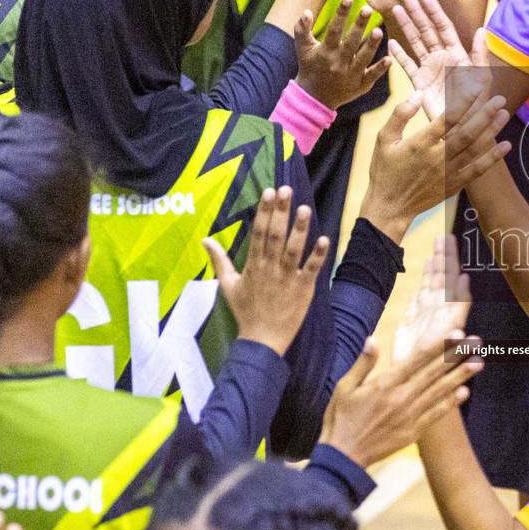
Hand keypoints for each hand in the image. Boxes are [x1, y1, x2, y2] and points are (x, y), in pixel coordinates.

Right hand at [205, 187, 332, 356]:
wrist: (262, 340)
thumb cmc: (246, 311)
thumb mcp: (227, 285)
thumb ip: (219, 260)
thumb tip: (205, 239)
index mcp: (253, 265)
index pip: (258, 232)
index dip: (264, 211)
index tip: (268, 192)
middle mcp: (269, 268)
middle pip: (274, 235)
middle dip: (280, 211)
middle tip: (285, 189)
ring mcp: (287, 278)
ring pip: (293, 249)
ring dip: (299, 229)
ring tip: (304, 208)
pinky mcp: (303, 289)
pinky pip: (311, 269)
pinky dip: (317, 255)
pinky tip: (324, 239)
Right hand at [294, 0, 388, 109]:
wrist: (315, 98)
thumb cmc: (309, 67)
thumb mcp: (302, 49)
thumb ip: (302, 29)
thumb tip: (306, 11)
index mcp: (325, 52)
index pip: (334, 30)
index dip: (341, 14)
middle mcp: (338, 64)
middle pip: (351, 42)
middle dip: (359, 25)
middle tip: (368, 8)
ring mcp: (351, 76)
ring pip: (363, 58)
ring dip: (371, 45)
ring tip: (379, 31)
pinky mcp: (360, 86)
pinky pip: (372, 76)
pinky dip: (380, 69)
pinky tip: (389, 59)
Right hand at [321, 245, 482, 466]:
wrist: (344, 456)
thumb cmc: (341, 419)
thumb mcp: (345, 387)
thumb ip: (363, 363)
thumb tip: (372, 340)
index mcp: (385, 383)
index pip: (418, 359)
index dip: (439, 345)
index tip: (456, 333)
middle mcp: (401, 397)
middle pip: (434, 372)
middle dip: (457, 355)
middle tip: (476, 342)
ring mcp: (409, 415)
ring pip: (440, 391)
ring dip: (460, 376)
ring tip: (478, 363)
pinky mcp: (413, 431)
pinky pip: (435, 414)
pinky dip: (450, 403)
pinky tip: (464, 391)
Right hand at [359, 92, 510, 242]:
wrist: (390, 208)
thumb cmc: (385, 169)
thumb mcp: (384, 138)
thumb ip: (401, 114)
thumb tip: (419, 93)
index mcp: (419, 143)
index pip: (445, 119)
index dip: (463, 103)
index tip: (476, 89)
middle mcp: (436, 158)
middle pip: (466, 133)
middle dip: (484, 115)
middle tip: (500, 98)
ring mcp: (447, 173)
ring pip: (474, 149)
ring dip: (491, 132)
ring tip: (505, 114)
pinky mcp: (454, 185)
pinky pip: (477, 170)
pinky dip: (492, 158)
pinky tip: (506, 145)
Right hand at [388, 0, 492, 120]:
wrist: (465, 127)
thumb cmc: (479, 104)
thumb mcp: (482, 79)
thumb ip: (480, 55)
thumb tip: (481, 29)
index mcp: (458, 54)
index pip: (444, 27)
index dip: (435, 12)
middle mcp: (443, 58)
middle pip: (426, 30)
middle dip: (416, 13)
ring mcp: (430, 70)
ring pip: (415, 43)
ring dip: (406, 27)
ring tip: (395, 9)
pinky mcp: (420, 83)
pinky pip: (407, 65)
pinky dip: (399, 55)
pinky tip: (391, 42)